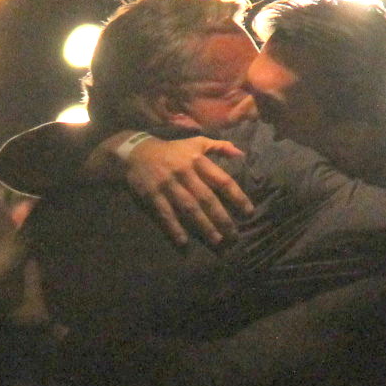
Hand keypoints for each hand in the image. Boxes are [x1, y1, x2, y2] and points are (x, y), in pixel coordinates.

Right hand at [118, 136, 253, 246]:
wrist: (137, 151)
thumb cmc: (172, 150)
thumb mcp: (196, 143)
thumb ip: (219, 147)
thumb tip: (241, 154)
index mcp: (198, 160)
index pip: (222, 180)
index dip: (237, 196)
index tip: (248, 212)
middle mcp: (184, 172)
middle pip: (207, 198)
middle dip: (222, 218)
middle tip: (234, 235)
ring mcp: (168, 184)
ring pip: (189, 208)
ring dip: (203, 226)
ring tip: (217, 241)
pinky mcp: (152, 195)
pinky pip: (165, 214)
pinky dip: (174, 228)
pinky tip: (184, 243)